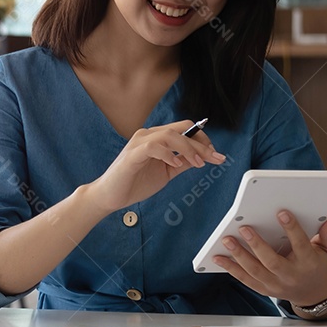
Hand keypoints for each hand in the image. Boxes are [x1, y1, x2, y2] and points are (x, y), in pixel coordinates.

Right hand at [87, 120, 225, 212]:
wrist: (110, 196)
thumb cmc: (133, 183)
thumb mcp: (166, 173)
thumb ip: (181, 163)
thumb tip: (201, 157)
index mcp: (156, 138)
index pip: (184, 129)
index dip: (202, 139)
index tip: (215, 154)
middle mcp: (148, 136)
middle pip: (181, 129)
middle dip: (201, 143)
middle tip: (214, 158)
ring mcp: (139, 143)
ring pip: (169, 135)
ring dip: (188, 148)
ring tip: (197, 162)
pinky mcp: (132, 154)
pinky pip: (153, 146)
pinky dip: (168, 154)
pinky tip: (175, 164)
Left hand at [214, 209, 326, 306]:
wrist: (313, 293)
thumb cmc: (316, 265)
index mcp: (308, 264)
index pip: (301, 245)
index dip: (292, 229)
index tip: (281, 212)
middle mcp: (291, 276)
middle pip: (272, 261)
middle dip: (257, 244)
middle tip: (244, 227)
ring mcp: (276, 285)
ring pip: (255, 271)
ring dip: (239, 255)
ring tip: (227, 239)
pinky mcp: (263, 289)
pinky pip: (245, 279)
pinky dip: (230, 268)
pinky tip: (218, 257)